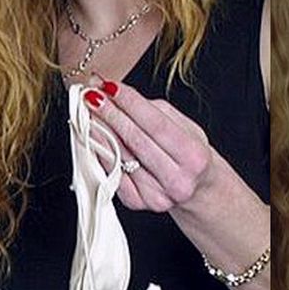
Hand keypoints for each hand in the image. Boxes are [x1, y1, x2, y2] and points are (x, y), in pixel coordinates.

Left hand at [81, 80, 241, 212]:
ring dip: (100, 131)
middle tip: (92, 94)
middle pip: (135, 140)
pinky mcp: (138, 203)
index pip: (155, 124)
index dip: (129, 103)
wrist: (199, 190)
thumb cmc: (191, 154)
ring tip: (88, 111)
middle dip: (110, 113)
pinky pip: (112, 173)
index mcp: (194, 156)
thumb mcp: (186, 127)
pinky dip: (100, 152)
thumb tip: (118, 95)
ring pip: (120, 157)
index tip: (109, 86)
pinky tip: (93, 136)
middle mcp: (177, 179)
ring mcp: (156, 195)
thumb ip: (154, 112)